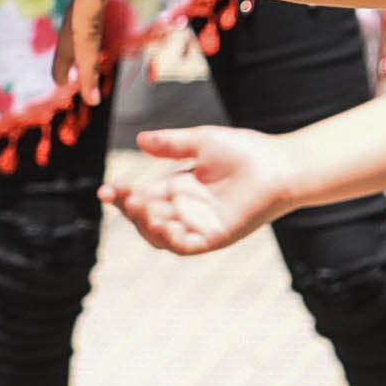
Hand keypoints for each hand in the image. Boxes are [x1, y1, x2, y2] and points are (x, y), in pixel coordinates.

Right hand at [104, 125, 289, 255]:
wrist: (279, 166)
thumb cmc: (246, 152)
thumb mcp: (201, 142)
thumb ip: (171, 144)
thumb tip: (139, 139)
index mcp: (179, 189)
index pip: (143, 196)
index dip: (122, 195)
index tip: (106, 189)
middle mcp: (186, 211)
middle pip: (145, 218)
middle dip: (128, 208)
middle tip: (118, 195)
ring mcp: (199, 227)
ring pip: (160, 236)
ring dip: (144, 224)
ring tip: (137, 206)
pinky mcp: (214, 238)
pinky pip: (185, 246)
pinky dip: (169, 239)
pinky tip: (159, 224)